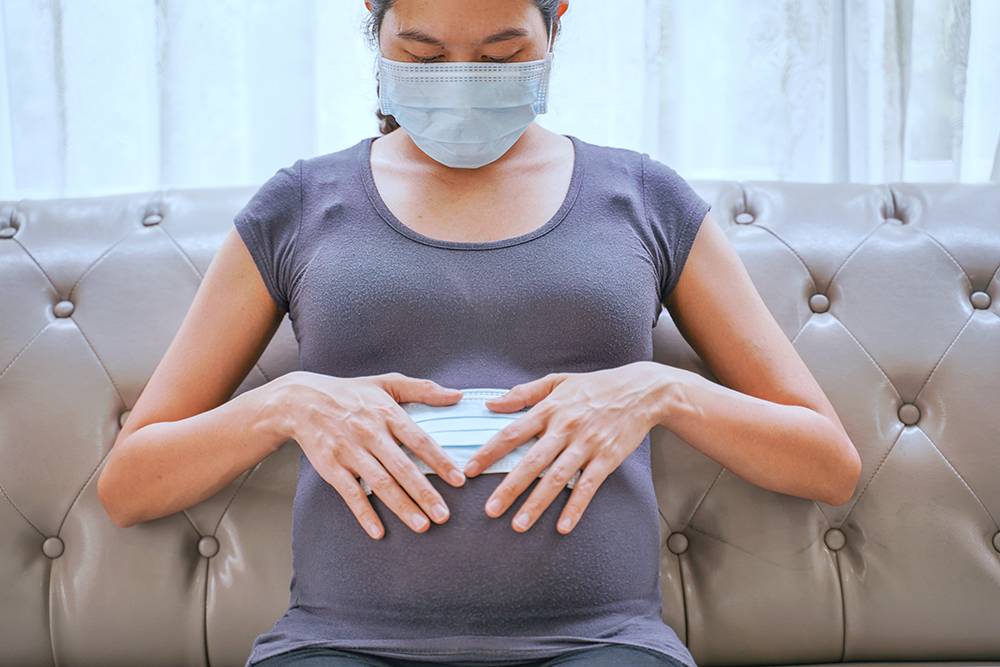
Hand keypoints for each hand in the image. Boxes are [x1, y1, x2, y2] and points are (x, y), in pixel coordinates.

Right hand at [276, 371, 464, 538]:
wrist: (300, 401)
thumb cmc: (351, 393)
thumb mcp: (387, 383)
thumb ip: (424, 389)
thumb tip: (458, 395)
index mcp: (387, 413)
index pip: (419, 439)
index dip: (439, 460)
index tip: (459, 480)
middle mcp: (370, 433)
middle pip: (401, 467)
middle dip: (424, 493)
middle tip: (444, 515)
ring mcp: (350, 451)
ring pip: (380, 483)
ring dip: (401, 506)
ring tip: (422, 525)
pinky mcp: (331, 467)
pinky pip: (350, 493)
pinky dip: (364, 513)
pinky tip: (378, 531)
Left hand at [464, 362, 669, 533]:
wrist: (641, 391)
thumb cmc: (595, 386)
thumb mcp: (557, 381)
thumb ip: (522, 393)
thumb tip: (490, 404)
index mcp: (549, 409)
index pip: (512, 433)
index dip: (489, 452)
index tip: (470, 470)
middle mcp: (565, 428)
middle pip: (532, 462)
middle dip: (509, 488)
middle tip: (490, 510)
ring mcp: (587, 444)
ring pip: (557, 478)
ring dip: (537, 504)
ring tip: (519, 524)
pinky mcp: (607, 458)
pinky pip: (588, 486)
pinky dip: (575, 507)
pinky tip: (562, 526)